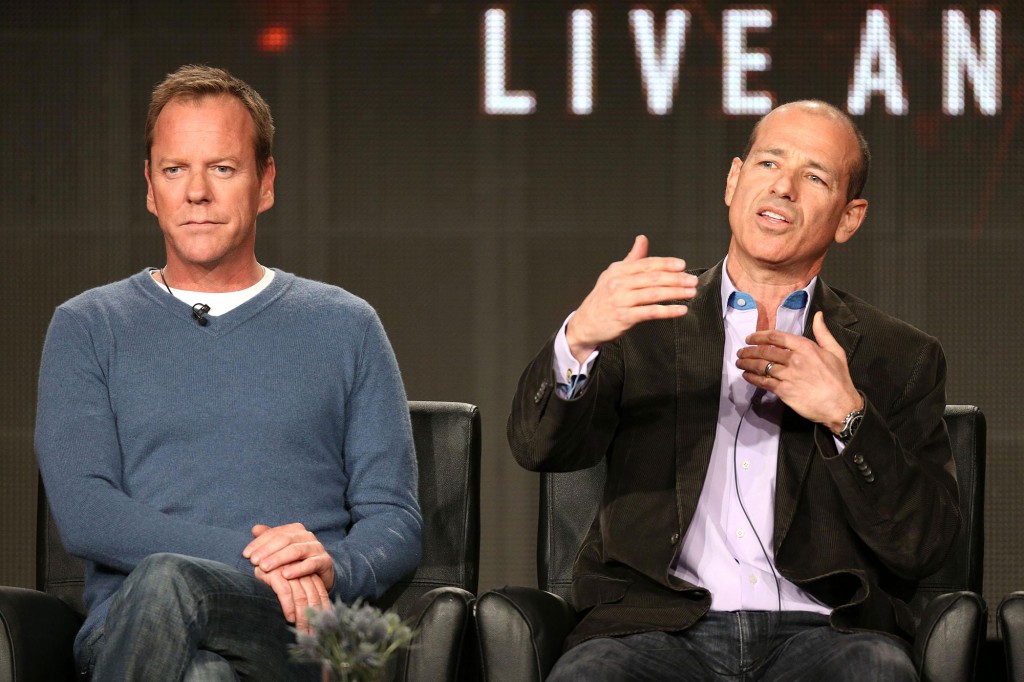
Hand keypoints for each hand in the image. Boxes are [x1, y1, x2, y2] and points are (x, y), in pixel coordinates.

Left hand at [243, 522, 334, 590]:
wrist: (320, 575)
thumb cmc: (296, 562)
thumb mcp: (281, 550)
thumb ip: (269, 539)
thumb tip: (255, 529)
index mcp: (295, 530)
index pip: (275, 533)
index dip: (259, 542)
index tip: (246, 554)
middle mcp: (307, 536)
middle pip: (285, 540)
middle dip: (267, 550)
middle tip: (254, 561)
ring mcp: (317, 547)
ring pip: (296, 550)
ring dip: (279, 559)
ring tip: (265, 567)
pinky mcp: (325, 561)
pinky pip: (311, 564)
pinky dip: (297, 569)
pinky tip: (285, 575)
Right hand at [255, 565, 330, 633]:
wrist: (256, 555)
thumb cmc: (273, 572)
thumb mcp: (291, 579)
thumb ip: (301, 590)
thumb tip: (314, 614)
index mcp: (310, 569)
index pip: (321, 592)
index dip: (323, 610)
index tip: (324, 626)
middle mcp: (302, 568)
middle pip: (313, 597)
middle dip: (313, 618)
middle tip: (313, 636)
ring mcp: (289, 569)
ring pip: (301, 596)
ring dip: (302, 617)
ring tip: (302, 632)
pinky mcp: (276, 572)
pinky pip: (285, 592)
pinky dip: (288, 606)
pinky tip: (290, 618)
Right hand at [565, 235, 697, 362]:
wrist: (585, 324)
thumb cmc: (603, 299)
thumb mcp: (613, 275)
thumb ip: (632, 259)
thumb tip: (642, 239)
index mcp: (618, 270)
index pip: (646, 264)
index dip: (666, 263)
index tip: (682, 265)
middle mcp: (618, 283)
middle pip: (653, 278)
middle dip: (676, 278)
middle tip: (692, 280)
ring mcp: (620, 300)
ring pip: (653, 294)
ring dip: (675, 293)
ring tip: (691, 292)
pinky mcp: (624, 317)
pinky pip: (650, 312)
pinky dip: (667, 311)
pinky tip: (680, 310)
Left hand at [736, 311, 862, 431]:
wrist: (841, 406)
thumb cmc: (839, 379)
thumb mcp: (836, 351)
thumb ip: (823, 333)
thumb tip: (818, 315)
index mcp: (806, 347)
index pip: (776, 337)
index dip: (759, 336)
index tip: (750, 338)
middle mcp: (794, 359)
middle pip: (765, 351)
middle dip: (749, 350)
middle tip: (741, 351)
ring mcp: (788, 375)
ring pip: (761, 366)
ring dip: (747, 363)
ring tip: (740, 362)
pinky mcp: (783, 391)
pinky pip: (763, 382)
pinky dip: (752, 378)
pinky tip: (746, 376)